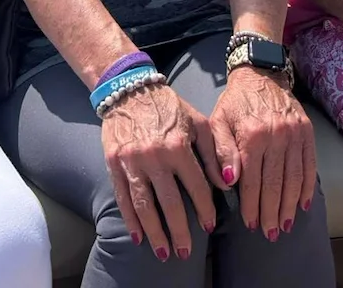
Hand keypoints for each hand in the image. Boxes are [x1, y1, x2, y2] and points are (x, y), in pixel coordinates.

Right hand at [102, 83, 224, 261]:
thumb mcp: (198, 122)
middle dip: (179, 231)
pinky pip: (123, 198)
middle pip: (169, 203)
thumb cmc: (169, 106)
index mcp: (179, 145)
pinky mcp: (114, 163)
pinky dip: (130, 220)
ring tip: (164, 252)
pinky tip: (139, 237)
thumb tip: (228, 182)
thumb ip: (215, 152)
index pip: (196, 186)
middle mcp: (155, 156)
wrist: (130, 89)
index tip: (210, 226)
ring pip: (144, 206)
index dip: (205, 208)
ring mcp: (132, 162)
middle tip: (185, 252)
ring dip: (155, 233)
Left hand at [209, 68, 316, 240]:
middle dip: (272, 212)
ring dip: (290, 206)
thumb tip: (229, 182)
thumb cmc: (234, 103)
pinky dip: (308, 188)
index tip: (250, 224)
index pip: (252, 181)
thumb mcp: (217, 122)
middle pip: (275, 185)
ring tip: (285, 225)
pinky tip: (302, 204)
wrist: (260, 75)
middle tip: (269, 233)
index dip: (251, 205)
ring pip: (294, 179)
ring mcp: (294, 135)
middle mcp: (276, 136)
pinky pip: (310, 166)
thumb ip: (221, 152)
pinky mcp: (307, 132)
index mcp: (252, 136)